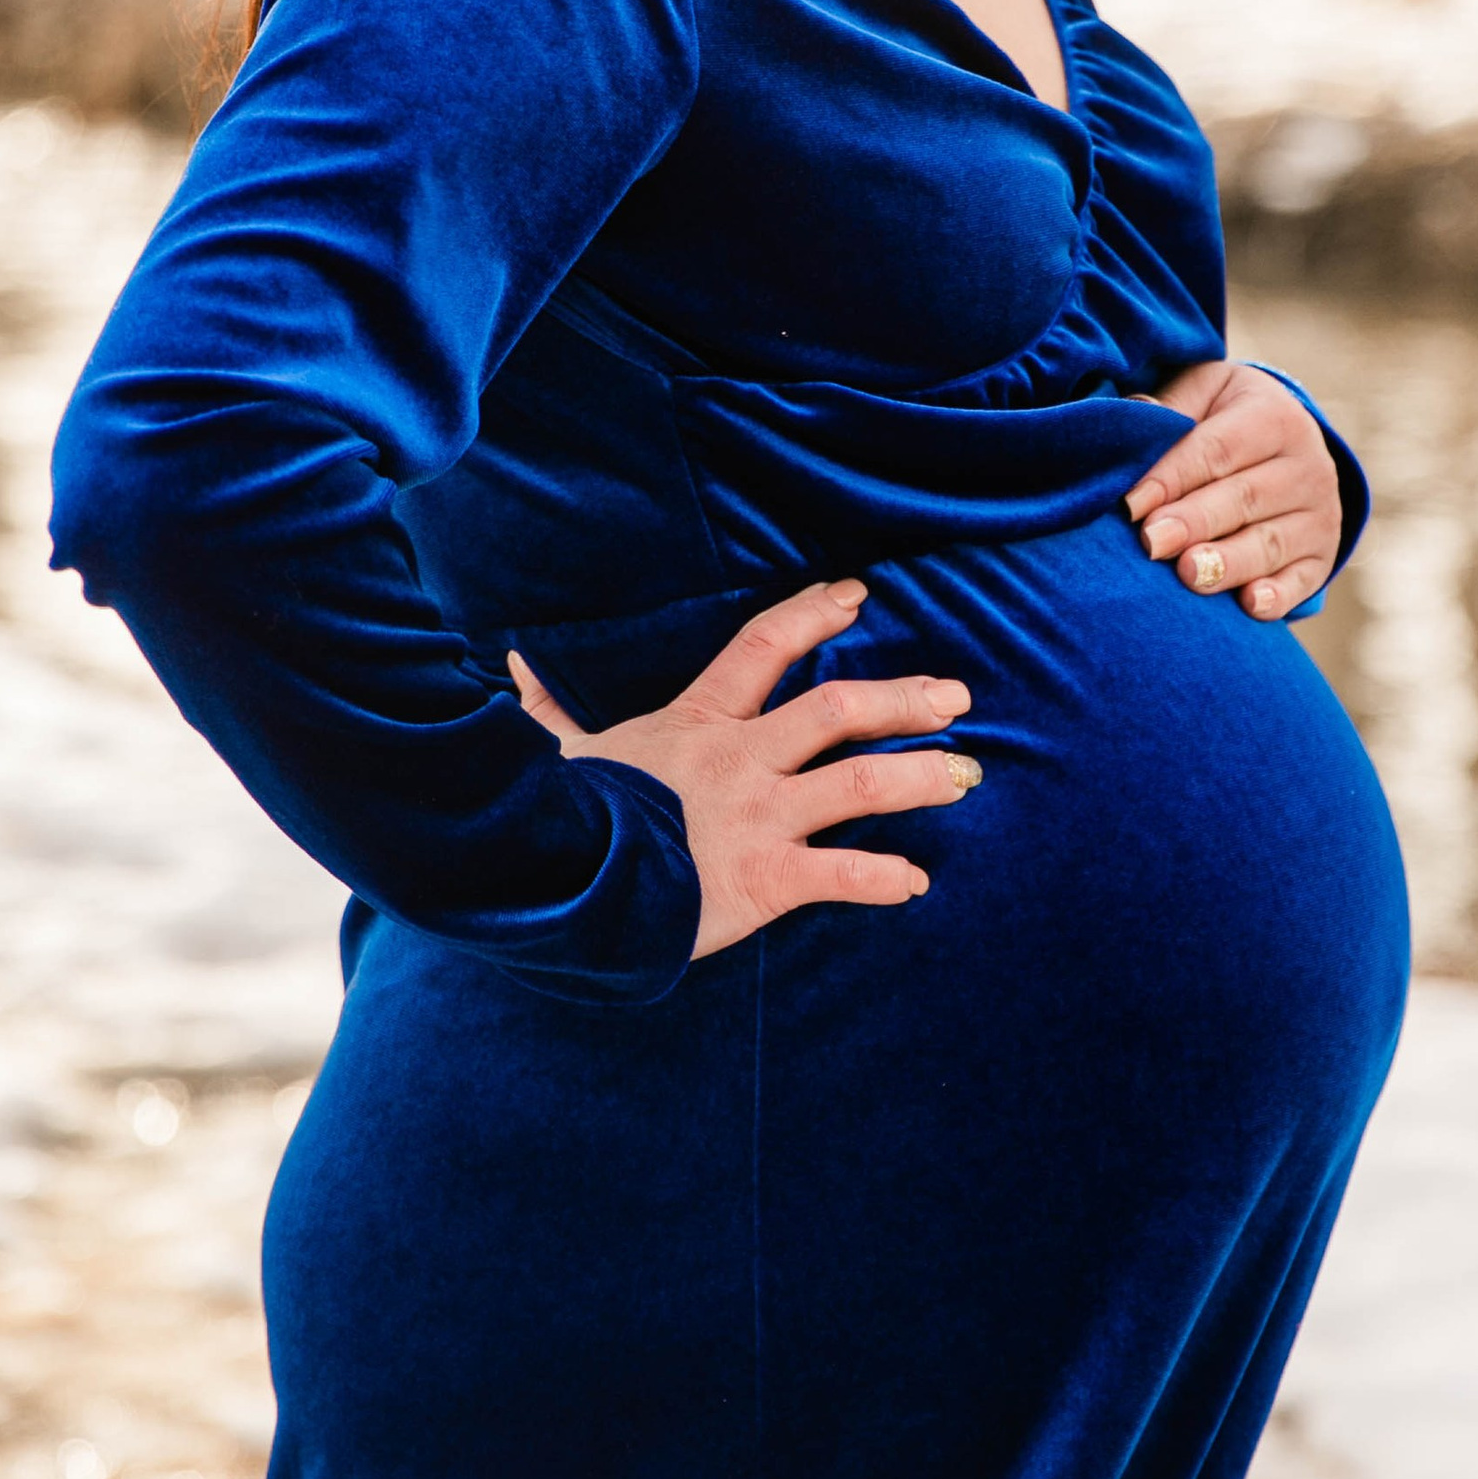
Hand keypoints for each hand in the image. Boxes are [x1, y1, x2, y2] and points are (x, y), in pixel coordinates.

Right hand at [508, 578, 975, 959]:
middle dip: (905, 700)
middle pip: (839, 710)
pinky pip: (843, 877)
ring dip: (922, 777)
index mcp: (698, 721)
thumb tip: (512, 667)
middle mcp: (742, 760)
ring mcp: (760, 818)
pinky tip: (917, 883)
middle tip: (956, 696)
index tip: (857, 595)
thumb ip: (548, 712)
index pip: (764, 647)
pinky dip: (886, 880)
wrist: (562, 881)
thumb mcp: (561, 755)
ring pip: (862, 786)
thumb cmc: (564, 817)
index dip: (814, 615)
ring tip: (966, 774)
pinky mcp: (766, 880)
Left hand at [1124, 358, 1340, 621]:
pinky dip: (1278, 596)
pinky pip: (1302, 580)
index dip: (1172, 477)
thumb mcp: (1202, 394)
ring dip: (1229, 562)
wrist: (1284, 441)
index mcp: (1274, 415)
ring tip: (1190, 574)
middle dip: (1195, 522)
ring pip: (1271, 543)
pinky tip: (1250, 605)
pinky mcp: (1322, 556)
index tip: (1130, 505)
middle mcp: (1307, 464)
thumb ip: (1170, 411)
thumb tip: (1134, 419)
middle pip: (1244, 498)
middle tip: (1152, 542)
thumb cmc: (1223, 417)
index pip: (1217, 449)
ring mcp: (1320, 514)